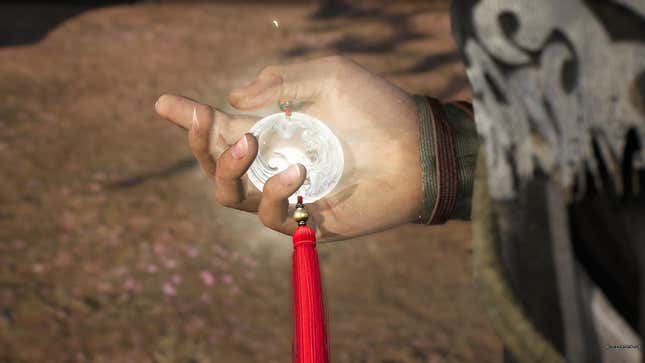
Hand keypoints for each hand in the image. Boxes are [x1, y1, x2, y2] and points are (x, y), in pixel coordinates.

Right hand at [155, 56, 421, 241]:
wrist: (418, 149)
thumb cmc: (378, 109)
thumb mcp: (329, 76)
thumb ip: (281, 81)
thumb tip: (235, 97)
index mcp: (278, 130)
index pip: (223, 127)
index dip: (191, 119)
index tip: (162, 102)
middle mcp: (277, 162)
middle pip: (216, 164)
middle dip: (200, 142)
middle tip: (208, 119)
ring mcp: (289, 194)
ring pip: (230, 194)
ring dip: (230, 167)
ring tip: (250, 141)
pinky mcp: (307, 222)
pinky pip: (268, 217)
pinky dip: (274, 194)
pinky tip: (297, 172)